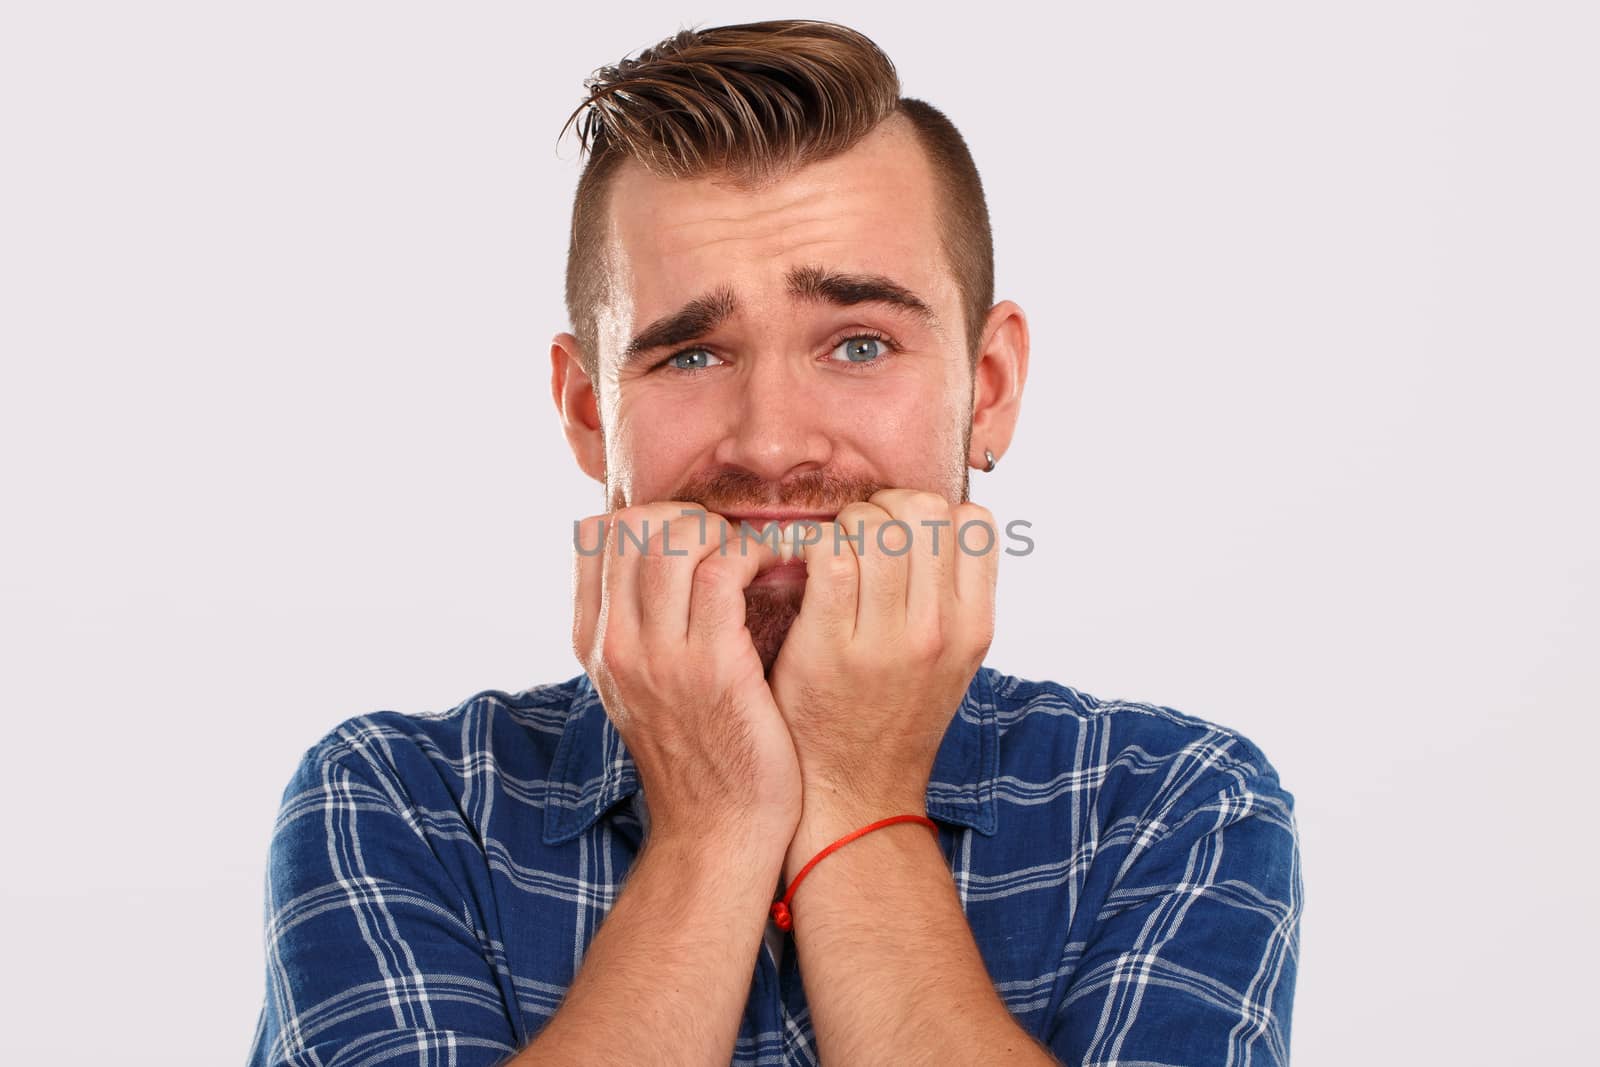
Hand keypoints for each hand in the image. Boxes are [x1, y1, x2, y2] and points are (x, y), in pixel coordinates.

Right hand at [572, 504, 802, 846]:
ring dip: (727, 531)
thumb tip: (666, 561)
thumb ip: (644, 627)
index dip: (654, 518)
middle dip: (692, 516)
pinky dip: (757, 553)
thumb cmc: (701, 754)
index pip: (596, 534)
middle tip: (734, 543)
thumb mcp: (647, 687)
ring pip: (675, 536)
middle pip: (634, 524)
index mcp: (594, 643)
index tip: (698, 541)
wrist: (717, 833)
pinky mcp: (711, 667)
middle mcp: (615, 644)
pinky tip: (781, 573)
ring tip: (758, 558)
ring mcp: (658, 656)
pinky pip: (725, 569)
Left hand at [768, 490, 998, 867]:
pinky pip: (829, 557)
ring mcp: (886, 640)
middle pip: (922, 509)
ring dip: (844, 523)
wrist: (855, 794)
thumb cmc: (894, 719)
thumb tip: (939, 523)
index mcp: (975, 626)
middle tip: (858, 535)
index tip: (902, 533)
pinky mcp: (830, 648)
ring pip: (873, 523)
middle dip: (884, 506)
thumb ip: (951, 596)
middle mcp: (939, 630)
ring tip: (831, 552)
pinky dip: (810, 547)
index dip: (932, 512)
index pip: (974, 521)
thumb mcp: (950, 660)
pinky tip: (802, 570)